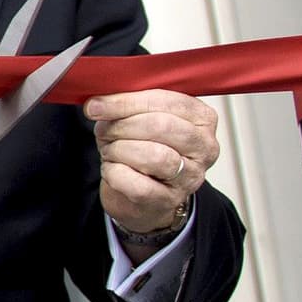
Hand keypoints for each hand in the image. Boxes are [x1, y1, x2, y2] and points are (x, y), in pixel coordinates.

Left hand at [89, 90, 219, 241]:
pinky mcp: (170, 200)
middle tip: (103, 131)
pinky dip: (115, 173)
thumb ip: (126, 105)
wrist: (144, 193)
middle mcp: (204, 147)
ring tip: (109, 150)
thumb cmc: (143, 147)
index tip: (97, 106)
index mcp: (202, 118)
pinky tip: (112, 169)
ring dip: (118, 150)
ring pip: (153, 156)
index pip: (167, 101)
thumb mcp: (138, 118)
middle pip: (160, 126)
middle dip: (121, 126)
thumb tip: (97, 104)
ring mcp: (191, 176)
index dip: (126, 102)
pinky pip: (138, 185)